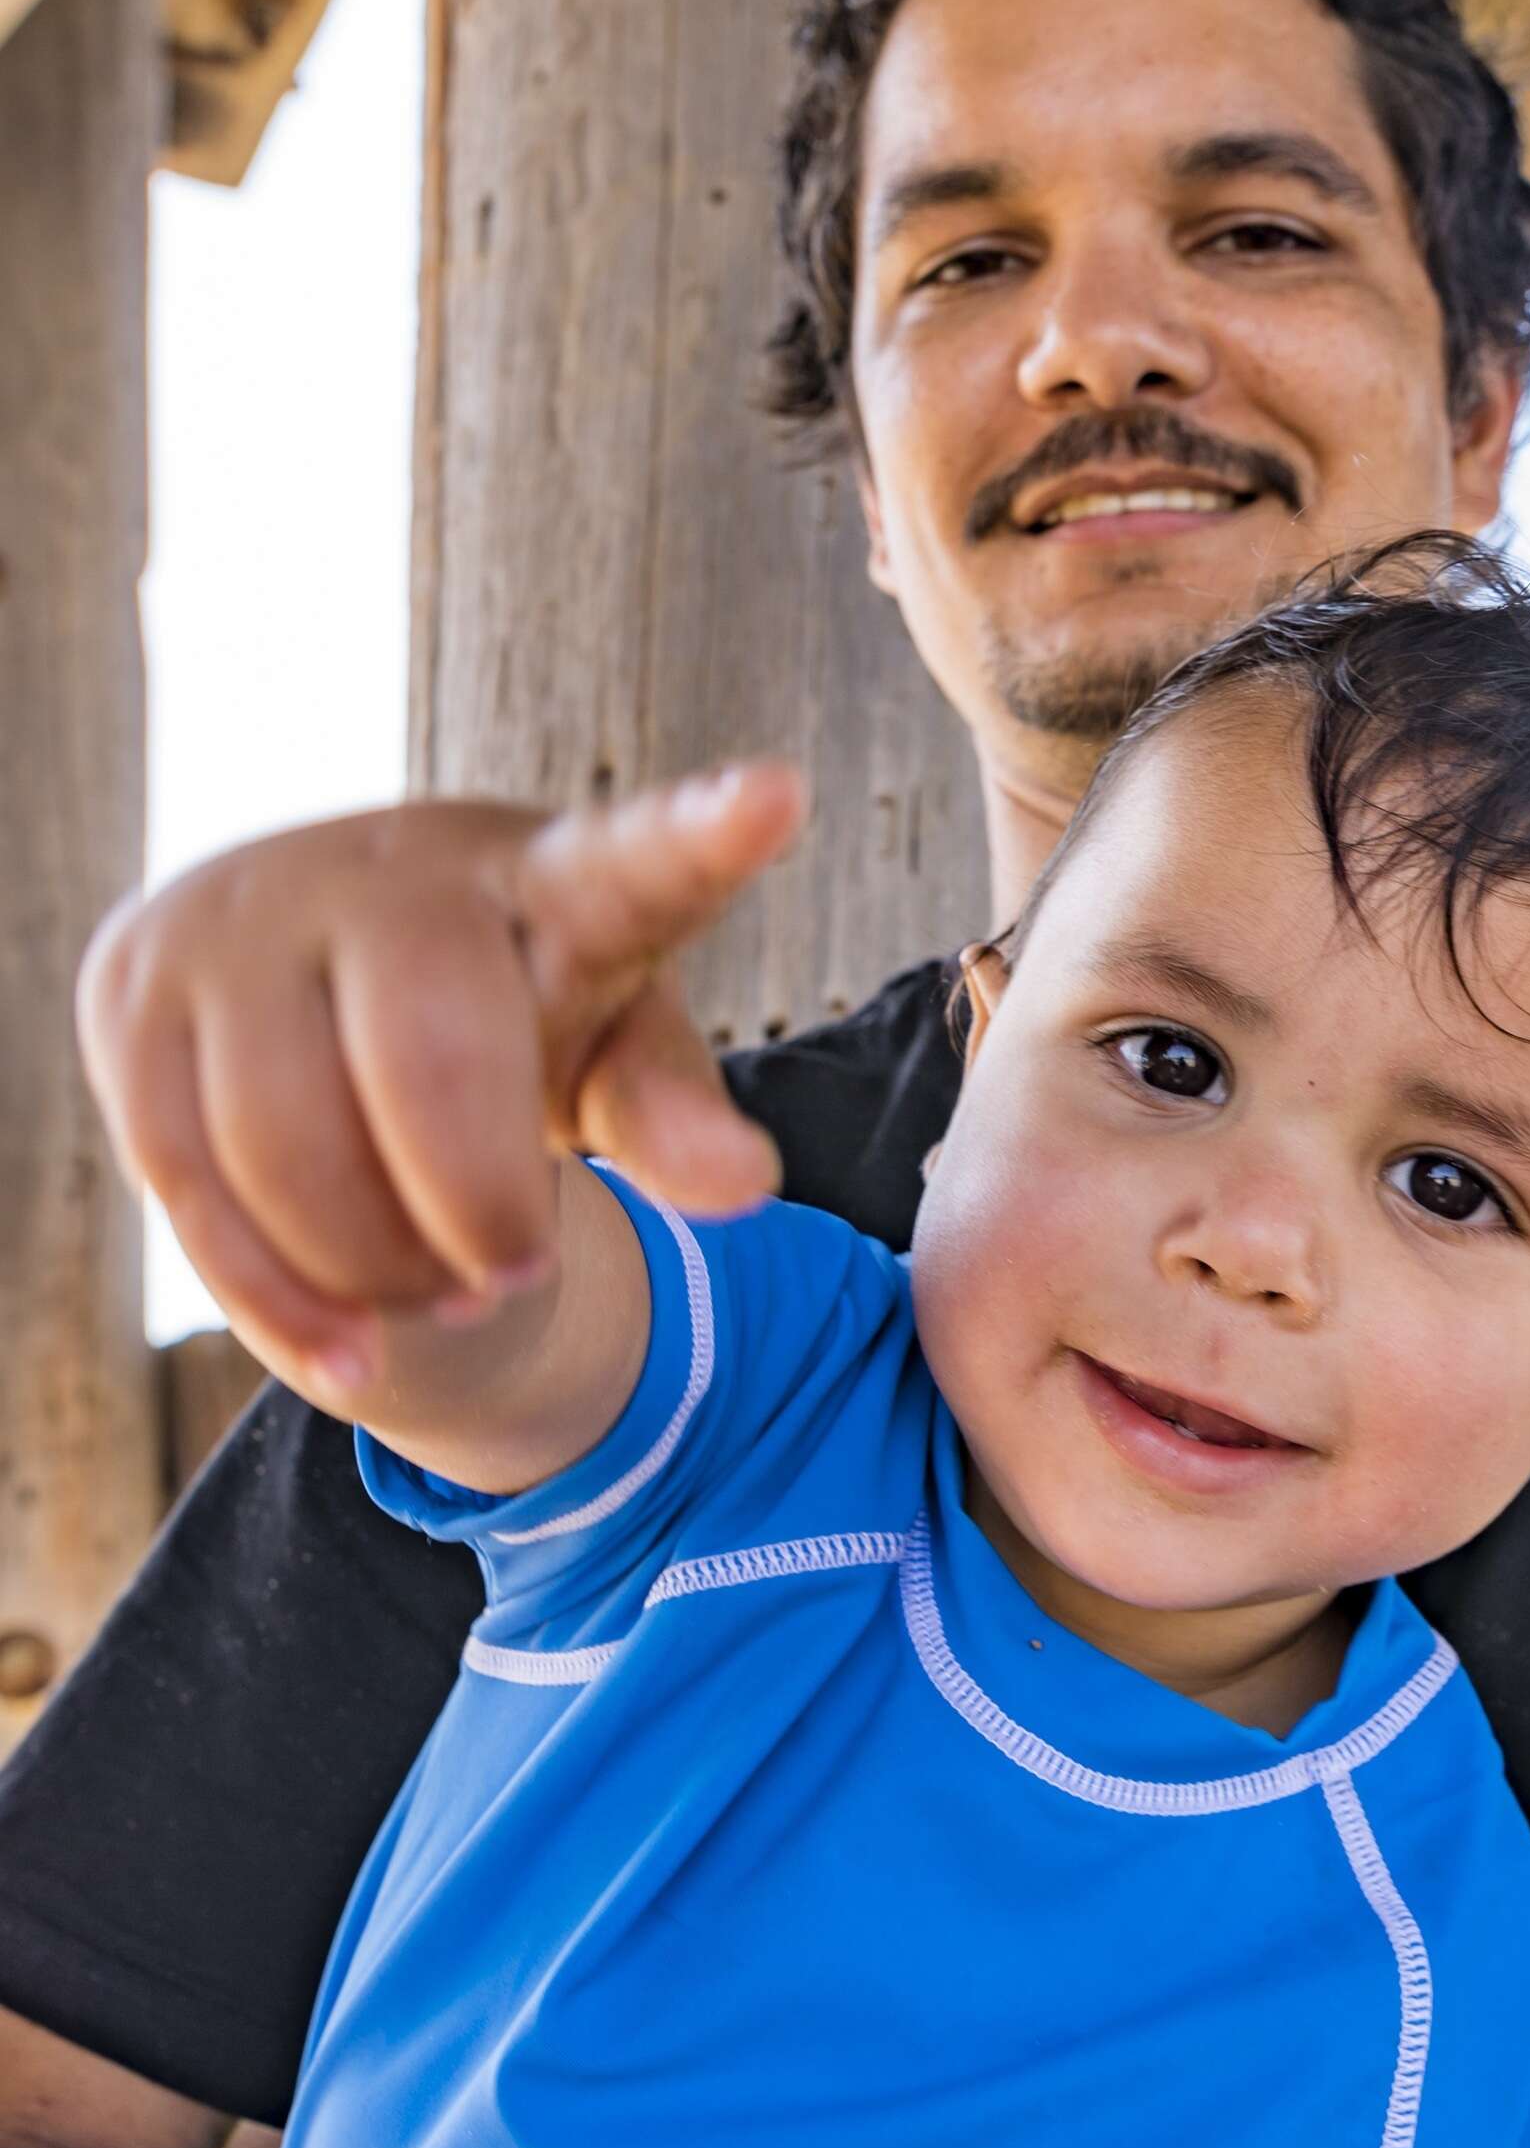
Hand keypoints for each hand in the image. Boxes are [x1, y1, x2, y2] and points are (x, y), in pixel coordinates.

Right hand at [74, 768, 807, 1396]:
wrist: (322, 978)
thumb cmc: (515, 1012)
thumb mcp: (616, 1054)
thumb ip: (674, 1113)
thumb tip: (747, 1186)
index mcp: (554, 876)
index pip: (633, 862)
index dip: (701, 837)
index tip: (777, 801)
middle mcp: (392, 869)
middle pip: (428, 1054)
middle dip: (476, 1203)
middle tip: (519, 1270)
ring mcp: (245, 913)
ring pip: (281, 1134)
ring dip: (372, 1262)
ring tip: (438, 1295)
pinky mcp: (134, 987)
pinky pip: (182, 1178)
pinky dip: (274, 1294)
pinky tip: (346, 1346)